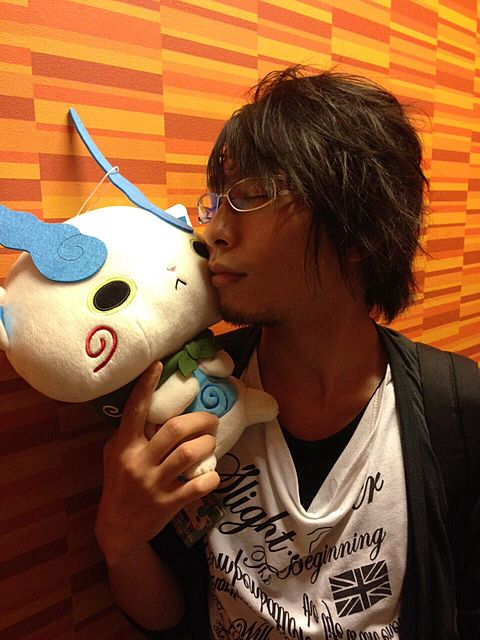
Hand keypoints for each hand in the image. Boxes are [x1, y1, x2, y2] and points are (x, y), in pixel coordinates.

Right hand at [95, 361, 219, 563]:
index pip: (135, 410)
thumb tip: (152, 403)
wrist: (117, 528)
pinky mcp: (168, 504)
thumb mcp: (115, 455)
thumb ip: (130, 432)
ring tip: (212, 442)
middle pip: (175, 429)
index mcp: (124, 446)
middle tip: (212, 419)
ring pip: (189, 453)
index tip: (158, 364)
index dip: (146, 386)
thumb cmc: (119, 482)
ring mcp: (153, 484)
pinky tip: (213, 473)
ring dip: (208, 444)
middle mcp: (138, 462)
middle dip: (200, 420)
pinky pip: (198, 485)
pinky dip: (211, 476)